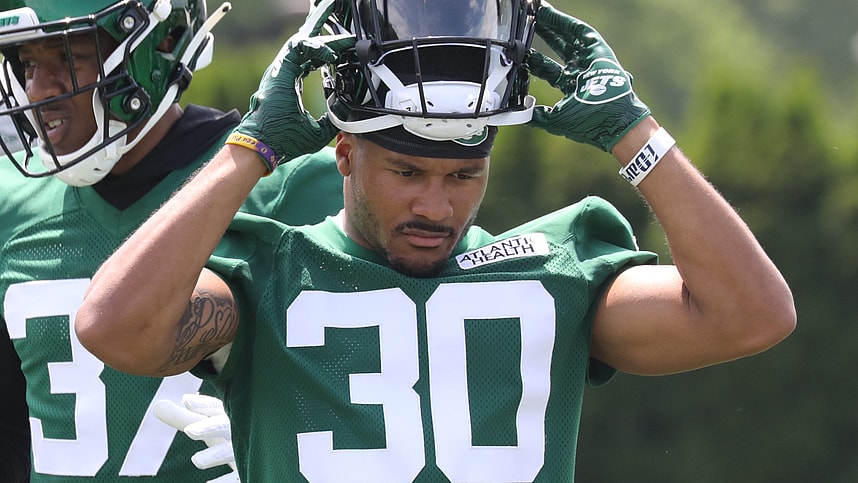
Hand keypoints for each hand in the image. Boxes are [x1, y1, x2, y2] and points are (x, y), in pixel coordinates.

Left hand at [153, 394, 238, 482]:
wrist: (262, 451)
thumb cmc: (229, 435)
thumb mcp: (207, 426)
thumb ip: (182, 418)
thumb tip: (157, 406)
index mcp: (226, 415)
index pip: (214, 407)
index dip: (202, 404)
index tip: (186, 400)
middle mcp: (236, 430)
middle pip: (222, 426)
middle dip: (208, 428)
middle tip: (190, 431)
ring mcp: (244, 449)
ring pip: (229, 451)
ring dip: (215, 455)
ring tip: (197, 462)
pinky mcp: (245, 468)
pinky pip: (236, 477)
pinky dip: (224, 481)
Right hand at [230, 0, 354, 170]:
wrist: (264, 145)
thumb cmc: (285, 141)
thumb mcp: (318, 131)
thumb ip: (332, 119)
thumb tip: (347, 112)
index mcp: (292, 83)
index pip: (311, 59)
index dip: (327, 50)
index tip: (342, 47)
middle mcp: (285, 73)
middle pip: (306, 45)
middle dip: (322, 29)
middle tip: (334, 14)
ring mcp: (281, 70)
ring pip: (303, 42)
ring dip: (320, 31)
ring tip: (331, 14)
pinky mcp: (279, 70)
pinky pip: (298, 49)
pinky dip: (316, 47)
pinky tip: (331, 52)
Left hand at [526, 2, 650, 152]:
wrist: (611, 122)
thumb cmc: (589, 124)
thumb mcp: (555, 119)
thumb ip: (534, 115)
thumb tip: (515, 114)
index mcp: (569, 87)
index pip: (546, 68)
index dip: (532, 58)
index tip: (518, 50)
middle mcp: (579, 71)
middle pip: (556, 48)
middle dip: (542, 35)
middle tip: (527, 23)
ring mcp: (589, 60)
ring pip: (567, 37)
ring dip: (552, 24)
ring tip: (536, 12)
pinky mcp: (599, 52)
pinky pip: (580, 32)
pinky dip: (564, 23)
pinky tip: (549, 14)